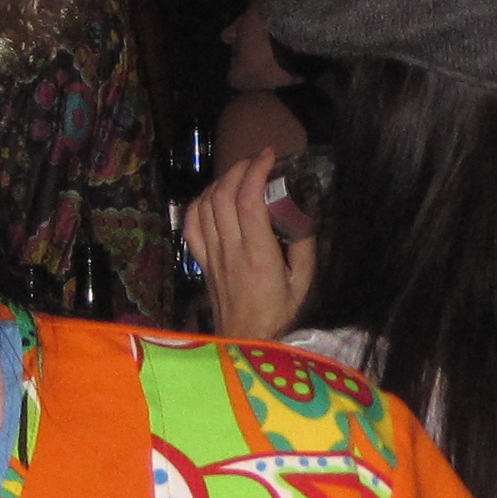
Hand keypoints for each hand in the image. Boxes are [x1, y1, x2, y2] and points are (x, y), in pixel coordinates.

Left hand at [186, 147, 316, 341]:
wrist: (247, 342)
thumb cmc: (280, 315)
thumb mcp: (304, 283)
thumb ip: (305, 245)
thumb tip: (305, 212)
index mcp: (258, 256)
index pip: (248, 201)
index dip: (256, 171)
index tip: (270, 155)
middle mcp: (230, 251)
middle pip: (222, 196)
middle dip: (238, 168)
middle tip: (257, 161)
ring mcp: (212, 256)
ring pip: (205, 205)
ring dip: (220, 181)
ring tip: (239, 174)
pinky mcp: (202, 262)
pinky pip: (191, 224)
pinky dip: (199, 203)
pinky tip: (214, 196)